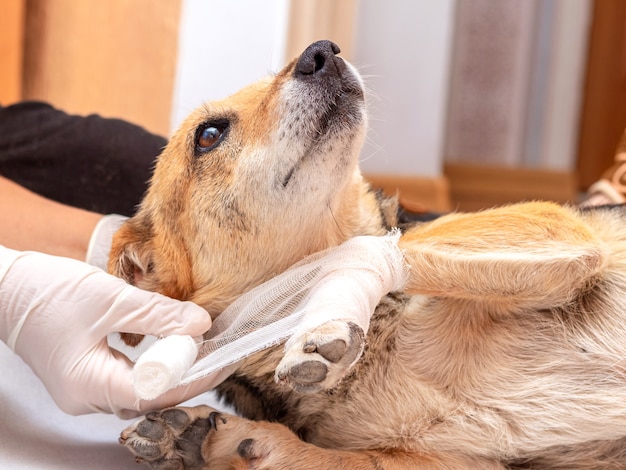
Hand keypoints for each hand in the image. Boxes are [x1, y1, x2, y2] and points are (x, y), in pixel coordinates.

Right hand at [0, 246, 212, 417]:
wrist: (6, 288)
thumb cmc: (47, 292)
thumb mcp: (110, 299)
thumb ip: (158, 314)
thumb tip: (201, 324)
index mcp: (89, 386)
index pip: (157, 393)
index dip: (196, 377)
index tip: (225, 358)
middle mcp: (87, 398)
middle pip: (152, 396)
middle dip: (189, 374)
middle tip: (221, 351)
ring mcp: (85, 390)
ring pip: (142, 389)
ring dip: (174, 369)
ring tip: (204, 348)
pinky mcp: (87, 377)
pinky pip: (130, 379)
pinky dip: (155, 364)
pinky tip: (173, 347)